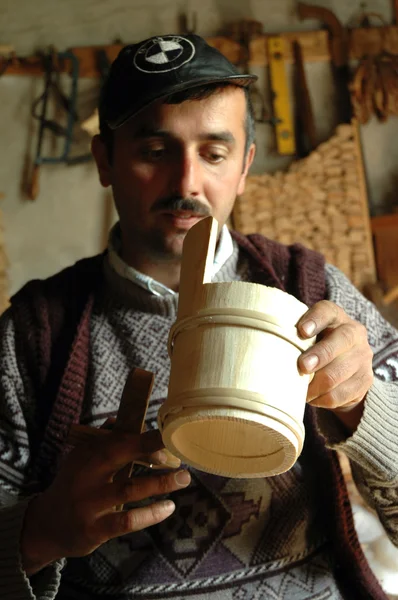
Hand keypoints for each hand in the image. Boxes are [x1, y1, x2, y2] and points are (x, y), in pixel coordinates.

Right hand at [21, 429, 189, 574]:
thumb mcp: (81, 460)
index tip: (166, 433)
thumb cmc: (73, 486)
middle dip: (151, 449)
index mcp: (85, 455)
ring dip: (160, 483)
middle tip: (178, 449)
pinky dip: (151, 514)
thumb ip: (102, 440)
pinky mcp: (94, 530)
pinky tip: (168, 507)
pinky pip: (127, 520)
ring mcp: (89, 504)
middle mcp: (85, 476)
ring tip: (184, 478)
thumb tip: (122, 418)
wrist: (46, 525)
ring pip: (129, 489)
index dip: (142, 435)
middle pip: (119, 455)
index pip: (115, 438)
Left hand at [296, 300, 373, 429]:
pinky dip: (323, 399)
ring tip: (301, 391)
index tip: (301, 331)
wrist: (345, 369)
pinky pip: (341, 394)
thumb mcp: (306, 337)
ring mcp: (362, 357)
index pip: (327, 311)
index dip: (315, 319)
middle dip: (319, 355)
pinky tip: (312, 398)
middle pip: (341, 341)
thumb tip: (260, 349)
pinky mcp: (365, 380)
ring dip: (317, 384)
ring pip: (339, 372)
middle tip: (302, 367)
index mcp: (335, 316)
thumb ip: (291, 337)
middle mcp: (353, 333)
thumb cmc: (312, 348)